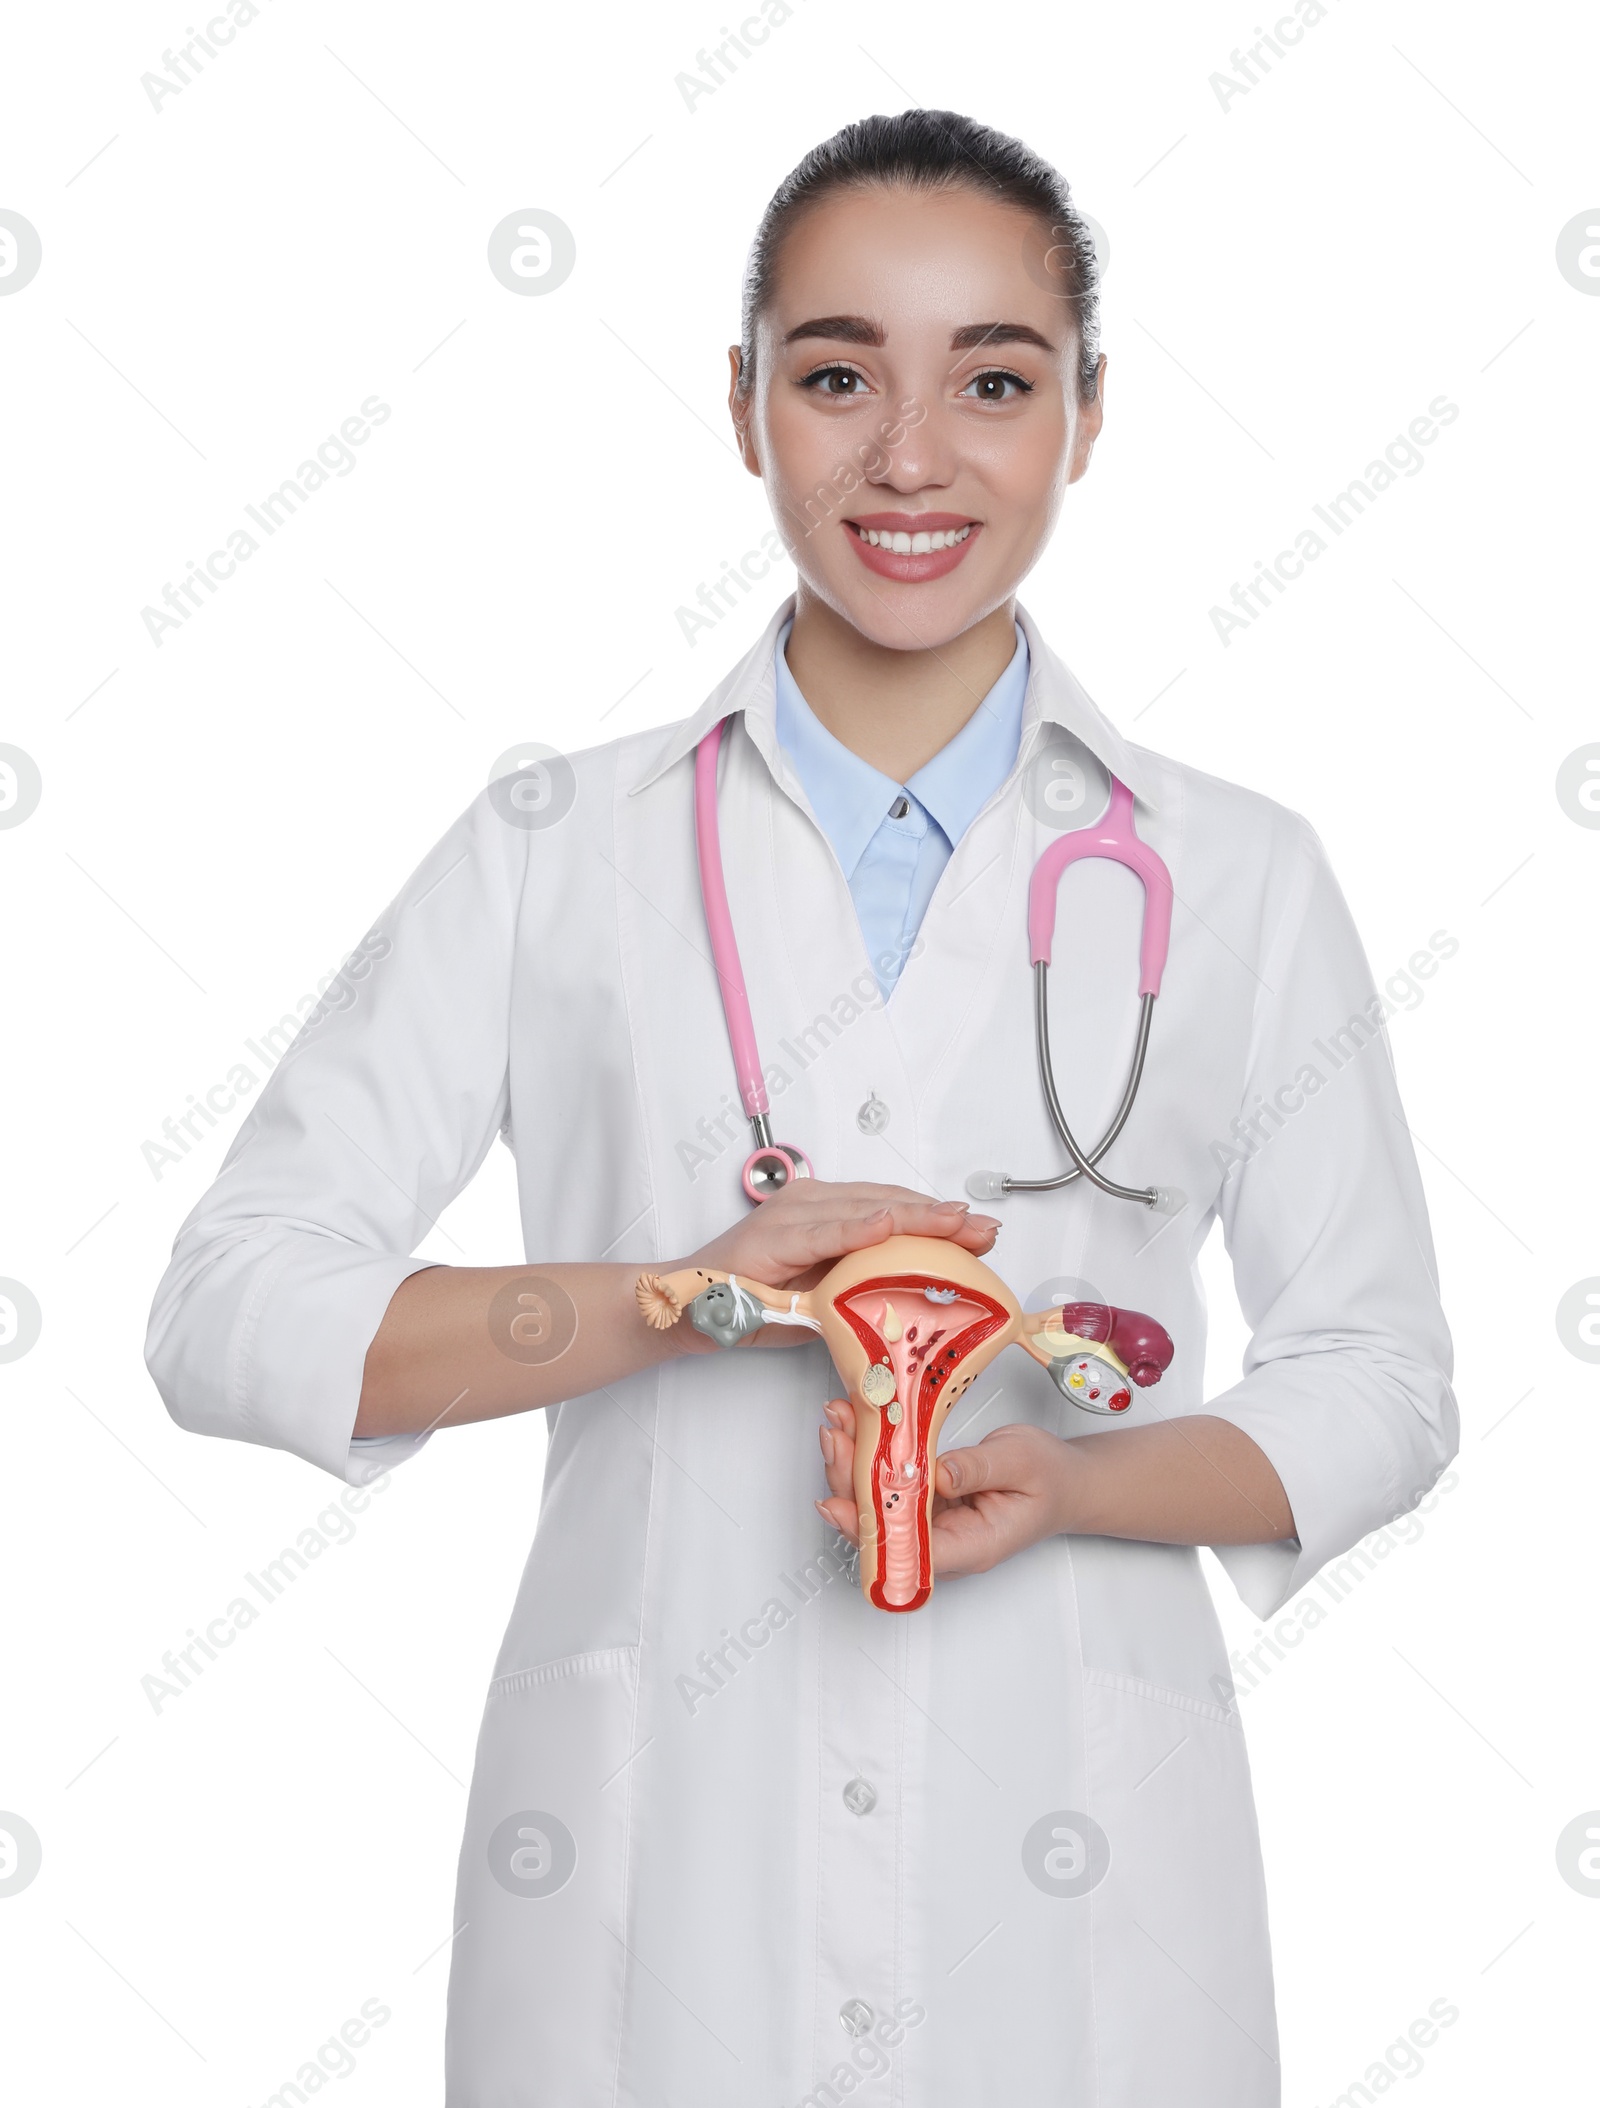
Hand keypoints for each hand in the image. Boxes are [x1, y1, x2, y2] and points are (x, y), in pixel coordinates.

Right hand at [682, 1179, 999, 1298]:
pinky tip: (889, 1225)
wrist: (690, 1306)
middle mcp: (812, 1202)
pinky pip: (825, 1232)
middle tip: (986, 1231)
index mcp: (826, 1211)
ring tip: (957, 1223)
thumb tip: (912, 1301)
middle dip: (942, 1218)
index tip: (980, 1232)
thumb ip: (861, 1288)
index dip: (938, 1219)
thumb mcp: (823, 1299)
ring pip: (867, 1210)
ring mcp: (793, 1215)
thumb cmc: (751, 1301)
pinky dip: (859, 1229)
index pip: (893, 1209)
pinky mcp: (774, 1236)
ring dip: (916, 1218)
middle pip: (889, 1205)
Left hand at [815, 1399, 1074, 1577]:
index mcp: (971, 1546)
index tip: (837, 1502)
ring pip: (878, 1504)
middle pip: (881, 1527)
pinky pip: (889, 1485)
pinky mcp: (926, 1501)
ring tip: (836, 1424)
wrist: (1066, 1481)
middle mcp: (945, 1542)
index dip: (868, 1528)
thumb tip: (934, 1473)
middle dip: (849, 1482)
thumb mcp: (1021, 1462)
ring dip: (852, 1465)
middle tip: (834, 1438)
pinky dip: (869, 1456)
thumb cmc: (1051, 1478)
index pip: (908, 1550)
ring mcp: (932, 1523)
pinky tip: (855, 1427)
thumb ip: (976, 1468)